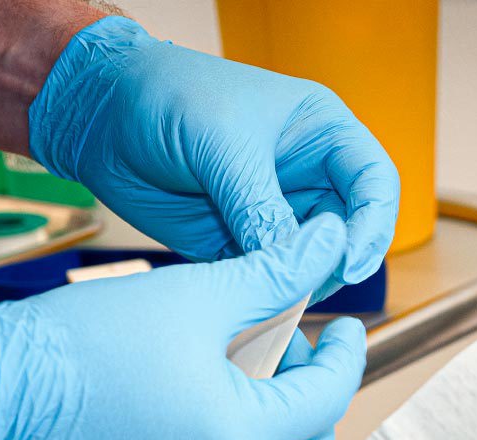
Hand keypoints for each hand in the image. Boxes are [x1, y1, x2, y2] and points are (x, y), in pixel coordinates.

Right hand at [0, 215, 364, 439]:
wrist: (1, 393)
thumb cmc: (85, 346)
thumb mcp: (200, 296)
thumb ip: (277, 274)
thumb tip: (326, 244)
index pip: (330, 397)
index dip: (344, 355)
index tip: (343, 330)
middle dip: (307, 390)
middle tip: (279, 347)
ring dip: (272, 423)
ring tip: (236, 374)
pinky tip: (203, 413)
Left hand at [30, 16, 399, 301]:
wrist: (100, 115)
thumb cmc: (165, 96)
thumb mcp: (222, 144)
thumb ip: (260, 208)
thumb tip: (293, 269)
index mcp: (321, 134)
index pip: (376, 185)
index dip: (373, 227)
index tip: (349, 262)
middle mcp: (307, 178)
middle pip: (350, 234)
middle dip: (336, 265)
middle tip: (307, 288)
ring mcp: (276, 214)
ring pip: (312, 265)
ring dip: (301, 287)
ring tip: (274, 299)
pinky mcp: (244, 245)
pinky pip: (270, 279)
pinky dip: (266, 298)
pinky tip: (251, 307)